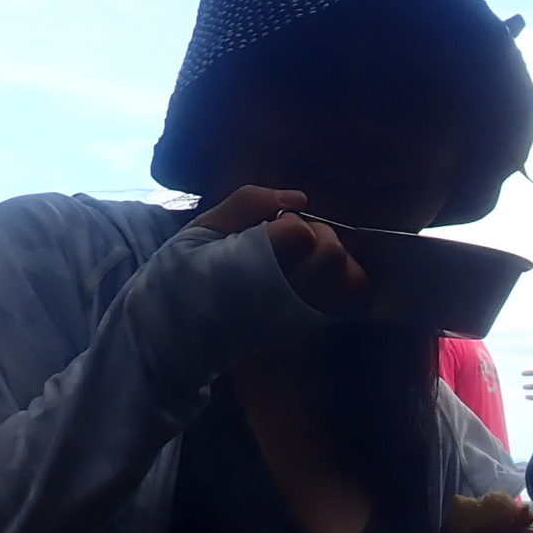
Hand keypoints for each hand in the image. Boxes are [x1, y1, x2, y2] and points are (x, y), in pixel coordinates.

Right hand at [188, 185, 371, 318]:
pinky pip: (351, 301)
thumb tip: (300, 199)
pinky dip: (343, 281)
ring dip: (337, 261)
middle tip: (292, 242)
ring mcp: (303, 317)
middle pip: (332, 253)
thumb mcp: (203, 228)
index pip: (298, 233)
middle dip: (317, 236)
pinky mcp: (315, 329)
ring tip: (307, 261)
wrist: (182, 334)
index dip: (287, 222)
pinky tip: (317, 275)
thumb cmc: (187, 274)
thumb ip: (248, 204)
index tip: (268, 227)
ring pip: (351, 280)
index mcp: (250, 270)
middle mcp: (284, 298)